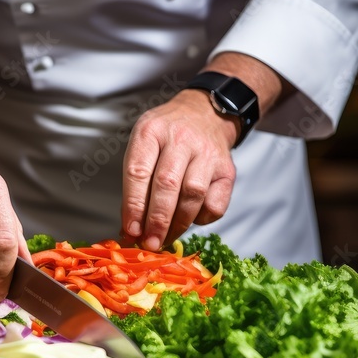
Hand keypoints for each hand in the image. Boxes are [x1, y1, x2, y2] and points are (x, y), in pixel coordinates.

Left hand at [120, 89, 238, 250]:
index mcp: (151, 131)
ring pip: (193, 195)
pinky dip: (202, 218)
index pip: (138, 172)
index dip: (133, 206)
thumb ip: (135, 185)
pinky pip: (215, 203)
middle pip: (167, 185)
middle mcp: (180, 138)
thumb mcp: (143, 146)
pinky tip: (191, 217)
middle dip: (156, 221)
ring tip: (165, 239)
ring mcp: (207, 153)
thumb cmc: (166, 137)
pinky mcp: (227, 169)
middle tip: (149, 244)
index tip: (130, 231)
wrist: (205, 114)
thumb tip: (130, 230)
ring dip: (178, 224)